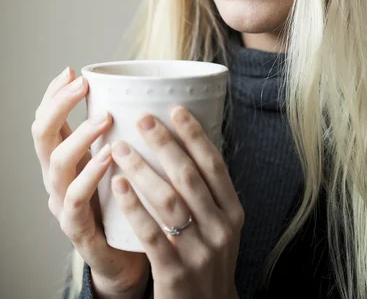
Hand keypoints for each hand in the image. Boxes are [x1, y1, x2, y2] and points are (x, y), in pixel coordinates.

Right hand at [31, 67, 150, 297]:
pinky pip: (75, 201)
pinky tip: (109, 158)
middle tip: (82, 86)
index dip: (54, 94)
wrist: (129, 256)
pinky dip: (90, 176)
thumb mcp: (122, 159)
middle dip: (58, 105)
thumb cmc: (127, 200)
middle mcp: (59, 177)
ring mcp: (63, 203)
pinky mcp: (78, 228)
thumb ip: (126, 131)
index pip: (49, 119)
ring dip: (79, 137)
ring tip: (103, 118)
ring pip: (56, 165)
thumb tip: (148, 90)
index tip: (72, 71)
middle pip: (42, 135)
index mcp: (68, 157)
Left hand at [110, 105, 244, 298]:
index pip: (215, 165)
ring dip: (142, 170)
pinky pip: (151, 234)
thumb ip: (208, 193)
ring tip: (120, 148)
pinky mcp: (175, 273)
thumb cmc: (208, 260)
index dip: (195, 135)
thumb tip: (183, 144)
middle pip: (190, 176)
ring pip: (169, 200)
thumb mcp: (221, 226)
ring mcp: (200, 251)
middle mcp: (221, 228)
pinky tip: (118, 186)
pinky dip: (134, 207)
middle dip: (164, 144)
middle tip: (142, 118)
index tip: (176, 109)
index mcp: (233, 211)